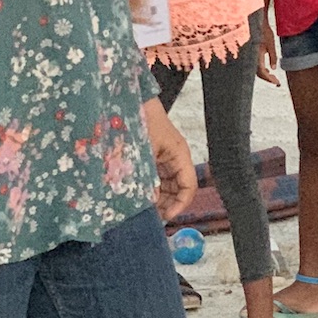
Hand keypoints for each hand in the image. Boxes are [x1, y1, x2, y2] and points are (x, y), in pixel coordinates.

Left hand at [143, 98, 197, 220]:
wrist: (128, 100)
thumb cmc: (140, 121)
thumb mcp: (143, 153)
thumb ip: (147, 179)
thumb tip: (149, 202)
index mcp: (180, 155)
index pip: (188, 187)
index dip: (179, 204)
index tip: (165, 217)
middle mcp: (175, 158)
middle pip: (178, 188)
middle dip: (167, 204)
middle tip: (152, 217)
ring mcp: (164, 156)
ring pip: (166, 185)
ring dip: (157, 197)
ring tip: (143, 209)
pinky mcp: (152, 155)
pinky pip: (155, 177)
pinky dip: (149, 187)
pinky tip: (138, 195)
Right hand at [257, 23, 282, 85]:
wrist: (255, 23)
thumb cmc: (264, 32)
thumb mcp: (271, 44)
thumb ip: (272, 56)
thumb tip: (274, 69)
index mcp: (256, 56)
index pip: (262, 73)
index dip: (269, 79)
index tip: (277, 83)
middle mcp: (251, 57)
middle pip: (259, 73)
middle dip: (268, 79)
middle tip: (277, 82)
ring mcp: (250, 56)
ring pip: (256, 70)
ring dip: (265, 75)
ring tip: (273, 76)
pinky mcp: (251, 54)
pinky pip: (255, 65)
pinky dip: (262, 69)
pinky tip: (268, 70)